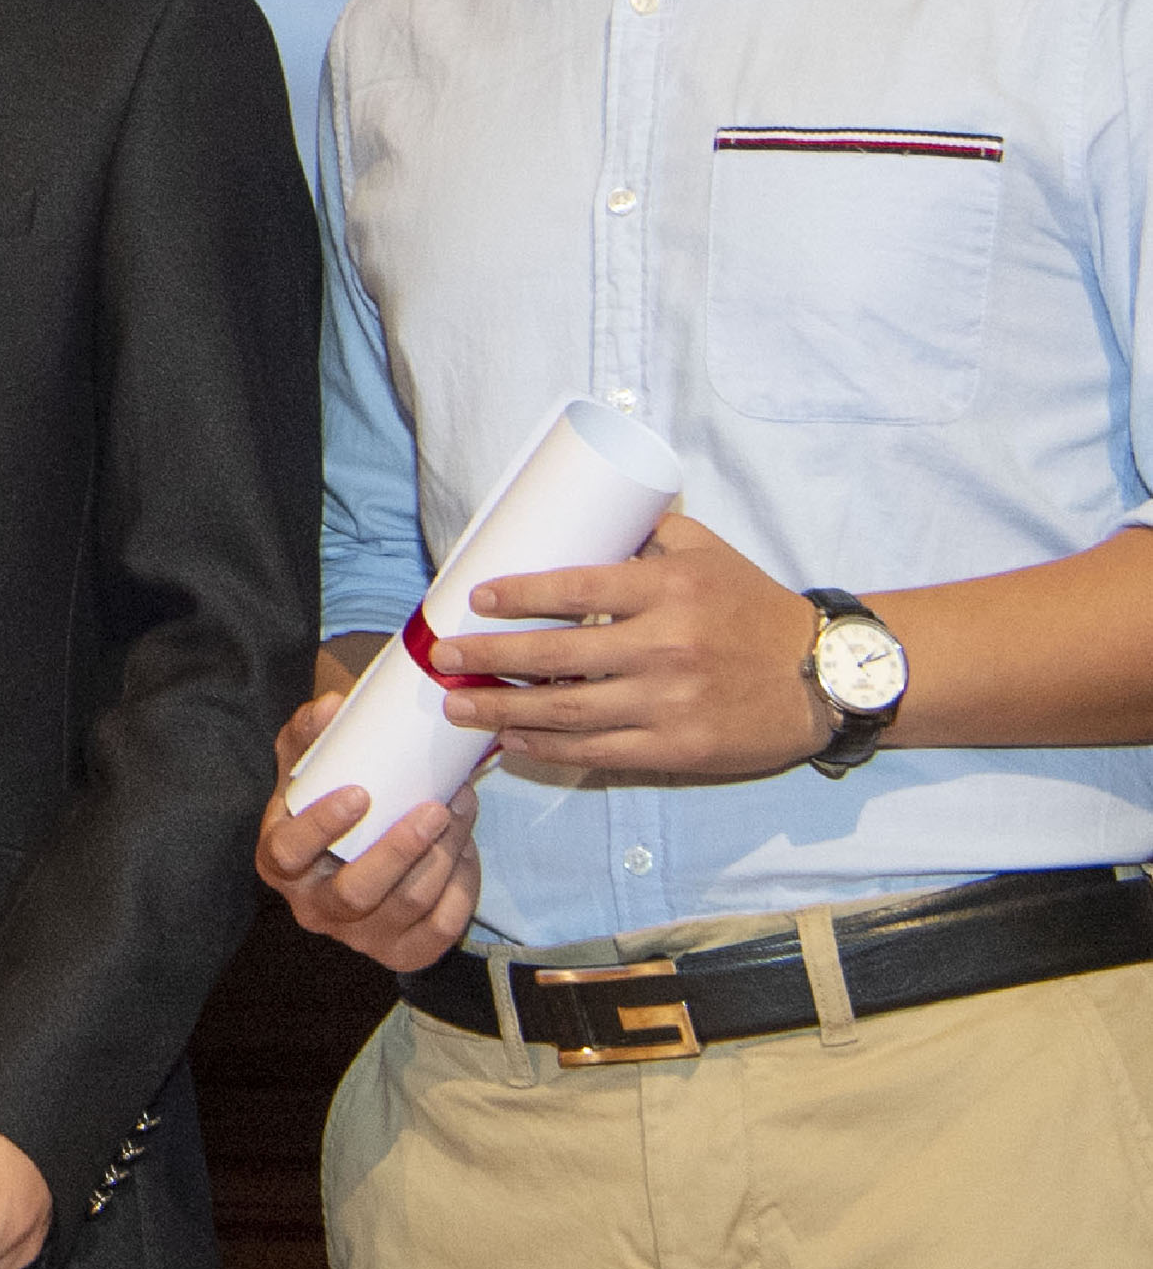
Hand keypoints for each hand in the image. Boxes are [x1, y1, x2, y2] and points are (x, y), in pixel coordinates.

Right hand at [257, 686, 483, 970]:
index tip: (360, 793)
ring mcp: (360, 937)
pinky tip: (465, 849)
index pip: (288, 853)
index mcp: (280, 863)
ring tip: (460, 811)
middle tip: (435, 807)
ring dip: (443, 856)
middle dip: (401, 850)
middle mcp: (315, 908)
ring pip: (408, 906)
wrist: (352, 860)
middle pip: (356, 892)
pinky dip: (462, 886)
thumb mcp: (308, 770)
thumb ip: (311, 734)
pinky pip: (441, 928)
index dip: (321, 827)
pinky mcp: (404, 953)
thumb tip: (333, 705)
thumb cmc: (328, 807)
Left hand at [425, 512, 826, 783]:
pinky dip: (547, 746)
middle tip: (443, 657)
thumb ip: (646, 535)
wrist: (824, 675)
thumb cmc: (754, 608)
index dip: (518, 595)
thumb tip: (581, 517)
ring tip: (459, 706)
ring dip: (503, 709)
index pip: (575, 588)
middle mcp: (664, 645)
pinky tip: (513, 741)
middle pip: (555, 654)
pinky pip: (597, 750)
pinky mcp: (678, 748)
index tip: (474, 600)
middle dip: (488, 656)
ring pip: (566, 709)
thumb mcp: (707, 552)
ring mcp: (669, 701)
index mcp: (668, 589)